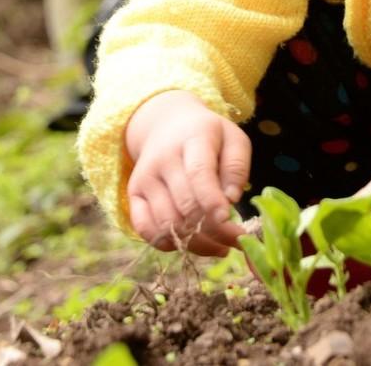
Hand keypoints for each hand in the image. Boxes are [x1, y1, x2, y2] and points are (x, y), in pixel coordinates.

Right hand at [124, 89, 250, 256]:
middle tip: (236, 240)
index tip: (228, 220)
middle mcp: (163, 158)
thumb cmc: (208, 137)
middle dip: (214, 230)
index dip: (212, 200)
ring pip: (167, 223)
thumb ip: (236, 166)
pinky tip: (191, 242)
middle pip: (185, 204)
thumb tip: (231, 199)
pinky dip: (169, 244)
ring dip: (196, 243)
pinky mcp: (133, 194)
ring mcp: (145, 178)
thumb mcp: (232, 138)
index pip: (198, 172)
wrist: (167, 125)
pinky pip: (146, 230)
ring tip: (220, 246)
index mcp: (193, 137)